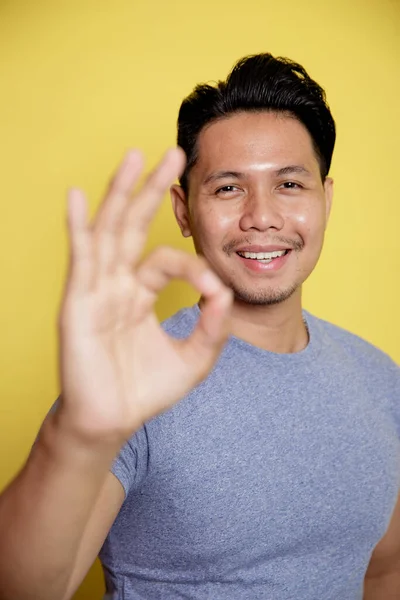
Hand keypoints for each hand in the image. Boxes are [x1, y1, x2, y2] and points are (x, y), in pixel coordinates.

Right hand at [57, 148, 231, 444]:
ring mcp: (96, 289)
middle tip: (173, 153)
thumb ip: (214, 326)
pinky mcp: (78, 303)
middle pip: (135, 225)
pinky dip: (78, 227)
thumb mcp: (194, 358)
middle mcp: (117, 283)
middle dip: (153, 188)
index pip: (169, 259)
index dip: (196, 268)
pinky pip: (80, 259)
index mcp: (141, 291)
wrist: (114, 421)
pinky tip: (80, 196)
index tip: (216, 291)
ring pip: (109, 231)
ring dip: (121, 192)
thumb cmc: (146, 390)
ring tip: (134, 155)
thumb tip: (225, 292)